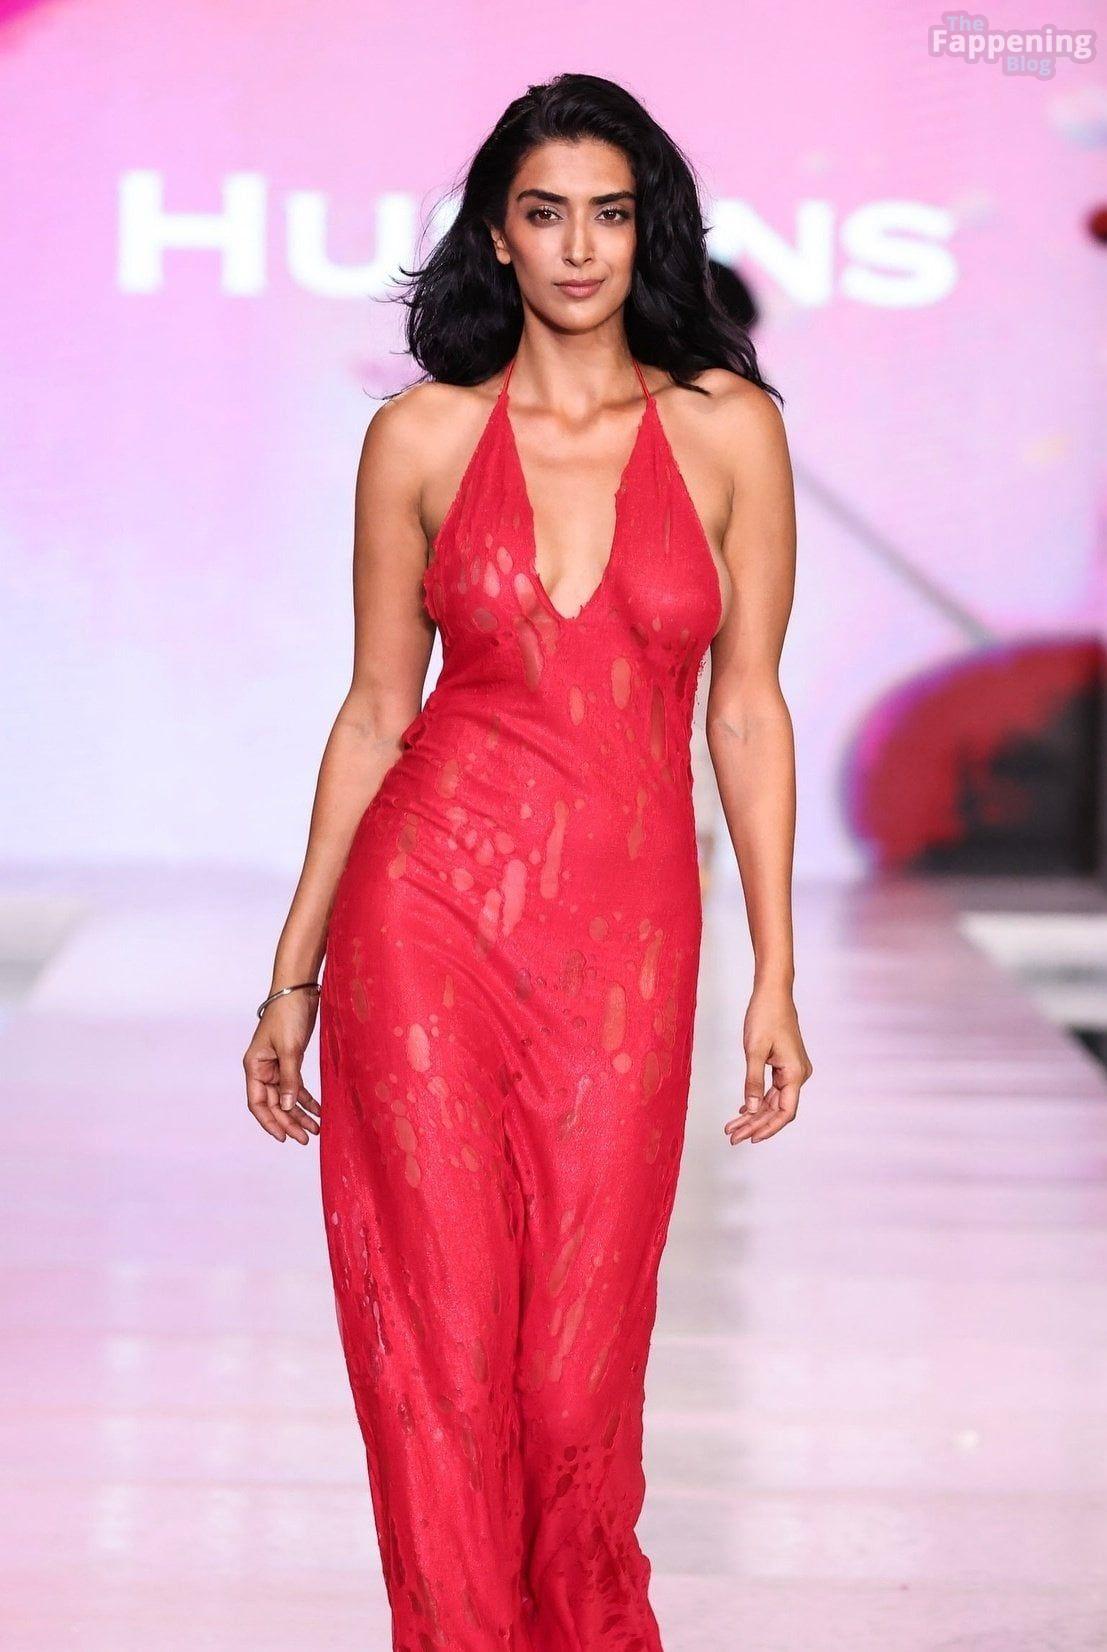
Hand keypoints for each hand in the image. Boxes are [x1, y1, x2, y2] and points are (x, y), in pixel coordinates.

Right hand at [243, 993, 321, 1144]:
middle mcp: (263, 1069)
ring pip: (287, 1097)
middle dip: (289, 1121)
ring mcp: (277, 1066)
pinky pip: (296, 1086)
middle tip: (307, 1138)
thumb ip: (289, 1079)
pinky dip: (307, 1098)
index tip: (284, 1138)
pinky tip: (319, 1111)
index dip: (269, 1122)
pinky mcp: (291, 1060)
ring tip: (316, 1129)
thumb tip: (287, 1106)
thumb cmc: (288, 1015)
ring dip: (300, 1113)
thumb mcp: (290, 1049)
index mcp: (254, 1066)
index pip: (258, 1103)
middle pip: (274, 1104)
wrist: (299, 990)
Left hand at [725, 981, 811, 1145]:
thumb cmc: (765, 1016)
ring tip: (732, 1127)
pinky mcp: (785, 1065)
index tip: (749, 1138)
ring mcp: (792, 1070)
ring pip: (773, 1101)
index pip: (785, 1112)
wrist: (773, 993)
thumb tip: (751, 1109)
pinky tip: (743, 1111)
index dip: (768, 1128)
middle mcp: (798, 1075)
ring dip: (754, 1115)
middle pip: (777, 1110)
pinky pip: (772, 1090)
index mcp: (796, 1073)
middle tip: (732, 1137)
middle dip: (755, 1125)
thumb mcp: (754, 1050)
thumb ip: (753, 1082)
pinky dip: (758, 1100)